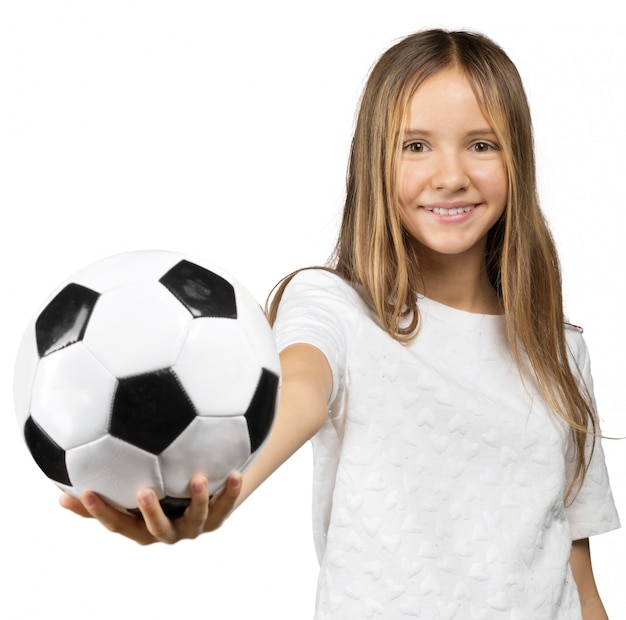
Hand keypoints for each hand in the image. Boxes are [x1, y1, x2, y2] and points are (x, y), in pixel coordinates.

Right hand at [59, 472, 241, 544]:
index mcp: (141, 529)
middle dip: (150, 511)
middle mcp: (167, 533)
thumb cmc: (158, 498)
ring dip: (196, 498)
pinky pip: (225, 505)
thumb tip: (61, 493)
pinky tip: (236, 474)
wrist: (201, 502)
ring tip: (197, 477)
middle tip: (143, 490)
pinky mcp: (217, 518)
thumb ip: (104, 497)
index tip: (86, 491)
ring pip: (196, 518)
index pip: (116, 524)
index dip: (98, 511)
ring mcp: (193, 528)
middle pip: (155, 529)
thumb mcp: (129, 500)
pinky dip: (231, 491)